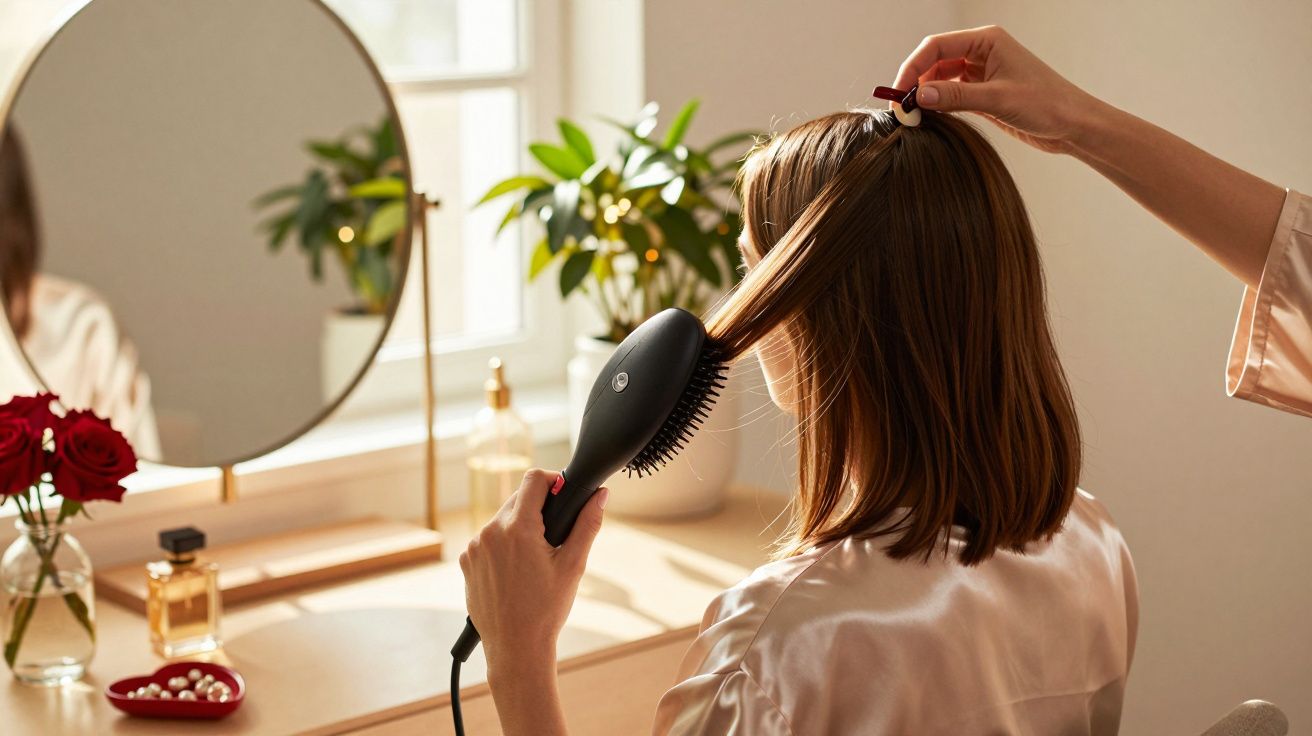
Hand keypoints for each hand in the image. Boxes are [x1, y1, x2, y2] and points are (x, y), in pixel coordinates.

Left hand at [459, 469, 608, 674]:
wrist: (516, 648)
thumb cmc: (546, 610)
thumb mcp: (573, 565)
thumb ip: (587, 524)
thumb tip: (600, 496)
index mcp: (518, 529)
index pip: (533, 480)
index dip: (552, 481)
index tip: (563, 496)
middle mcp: (490, 532)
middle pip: (518, 499)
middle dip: (538, 509)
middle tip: (554, 536)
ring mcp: (475, 547)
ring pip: (502, 520)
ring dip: (519, 528)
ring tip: (534, 559)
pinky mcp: (467, 561)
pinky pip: (487, 540)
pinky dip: (502, 546)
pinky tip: (516, 571)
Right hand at [893, 25, 1101, 153]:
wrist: (1073, 125)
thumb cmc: (1046, 104)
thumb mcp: (997, 100)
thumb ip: (956, 96)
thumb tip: (919, 96)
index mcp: (987, 40)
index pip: (936, 46)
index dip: (912, 67)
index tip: (899, 93)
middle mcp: (982, 52)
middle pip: (934, 60)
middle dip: (915, 82)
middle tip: (902, 109)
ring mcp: (981, 73)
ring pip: (940, 78)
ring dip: (925, 95)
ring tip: (913, 117)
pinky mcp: (983, 93)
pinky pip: (950, 94)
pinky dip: (937, 105)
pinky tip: (930, 118)